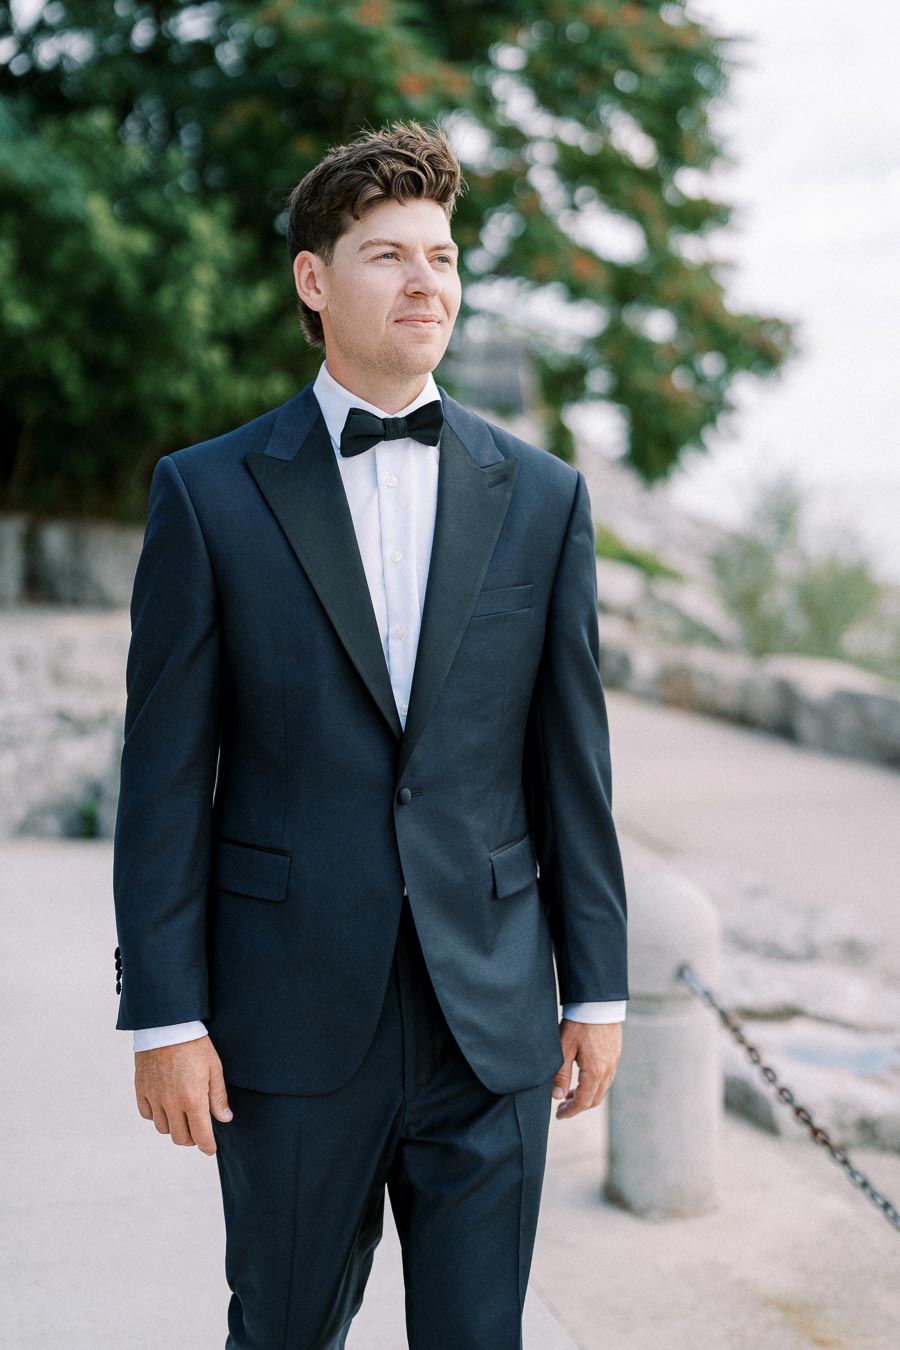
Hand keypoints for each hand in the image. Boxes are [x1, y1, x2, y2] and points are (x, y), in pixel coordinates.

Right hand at [134, 1035, 231, 1155]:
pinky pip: (147, 1114)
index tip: (210, 1149)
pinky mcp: (141, 1089)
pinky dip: (156, 1115)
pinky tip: (165, 1105)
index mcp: (193, 1099)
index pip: (200, 1135)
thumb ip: (218, 1097)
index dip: (207, 1146)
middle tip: (198, 1131)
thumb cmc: (195, 1045)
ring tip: (182, 1116)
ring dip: (174, 1127)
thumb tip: (224, 1119)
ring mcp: (154, 1097)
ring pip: (162, 1128)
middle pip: (180, 1137)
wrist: (167, 1025)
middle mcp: (171, 1103)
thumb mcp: (214, 1068)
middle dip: (192, 1139)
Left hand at [552, 1020, 621, 1118]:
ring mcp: (614, 1062)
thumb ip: (561, 1075)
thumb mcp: (564, 1049)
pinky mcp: (615, 1054)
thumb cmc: (578, 1023)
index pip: (583, 1102)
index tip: (559, 1115)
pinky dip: (594, 1084)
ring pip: (602, 1089)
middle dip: (578, 1106)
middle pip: (595, 1099)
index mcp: (595, 1071)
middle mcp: (608, 1070)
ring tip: (569, 1093)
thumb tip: (557, 1097)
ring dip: (587, 1096)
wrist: (597, 1002)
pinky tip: (583, 1077)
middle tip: (562, 1106)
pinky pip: (606, 1077)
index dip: (570, 1111)